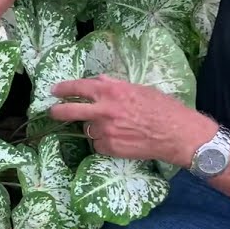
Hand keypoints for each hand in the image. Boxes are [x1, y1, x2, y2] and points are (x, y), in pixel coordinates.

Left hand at [49, 74, 218, 166]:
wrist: (177, 134)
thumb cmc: (163, 108)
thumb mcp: (138, 89)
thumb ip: (115, 85)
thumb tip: (98, 81)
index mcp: (111, 91)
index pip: (79, 87)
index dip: (64, 88)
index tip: (55, 90)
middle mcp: (104, 109)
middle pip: (70, 111)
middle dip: (58, 111)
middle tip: (52, 111)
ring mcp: (104, 130)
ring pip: (88, 129)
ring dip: (95, 128)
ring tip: (116, 128)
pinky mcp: (108, 147)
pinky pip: (98, 144)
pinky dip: (104, 142)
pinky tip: (121, 139)